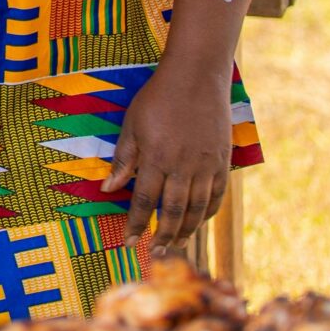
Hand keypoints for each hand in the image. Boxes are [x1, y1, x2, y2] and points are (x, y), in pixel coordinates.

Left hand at [106, 59, 233, 255]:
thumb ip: (123, 159)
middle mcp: (182, 166)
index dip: (136, 224)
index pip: (143, 201)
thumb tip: (107, 189)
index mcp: (156, 158)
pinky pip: (216, 195)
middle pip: (172, 212)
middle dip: (162, 236)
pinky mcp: (222, 161)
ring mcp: (205, 165)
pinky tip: (199, 222)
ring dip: (186, 230)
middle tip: (155, 252)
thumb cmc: (157, 98)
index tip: (129, 243)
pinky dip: (207, 213)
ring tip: (177, 245)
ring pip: (196, 208)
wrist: (196, 77)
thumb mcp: (132, 125)